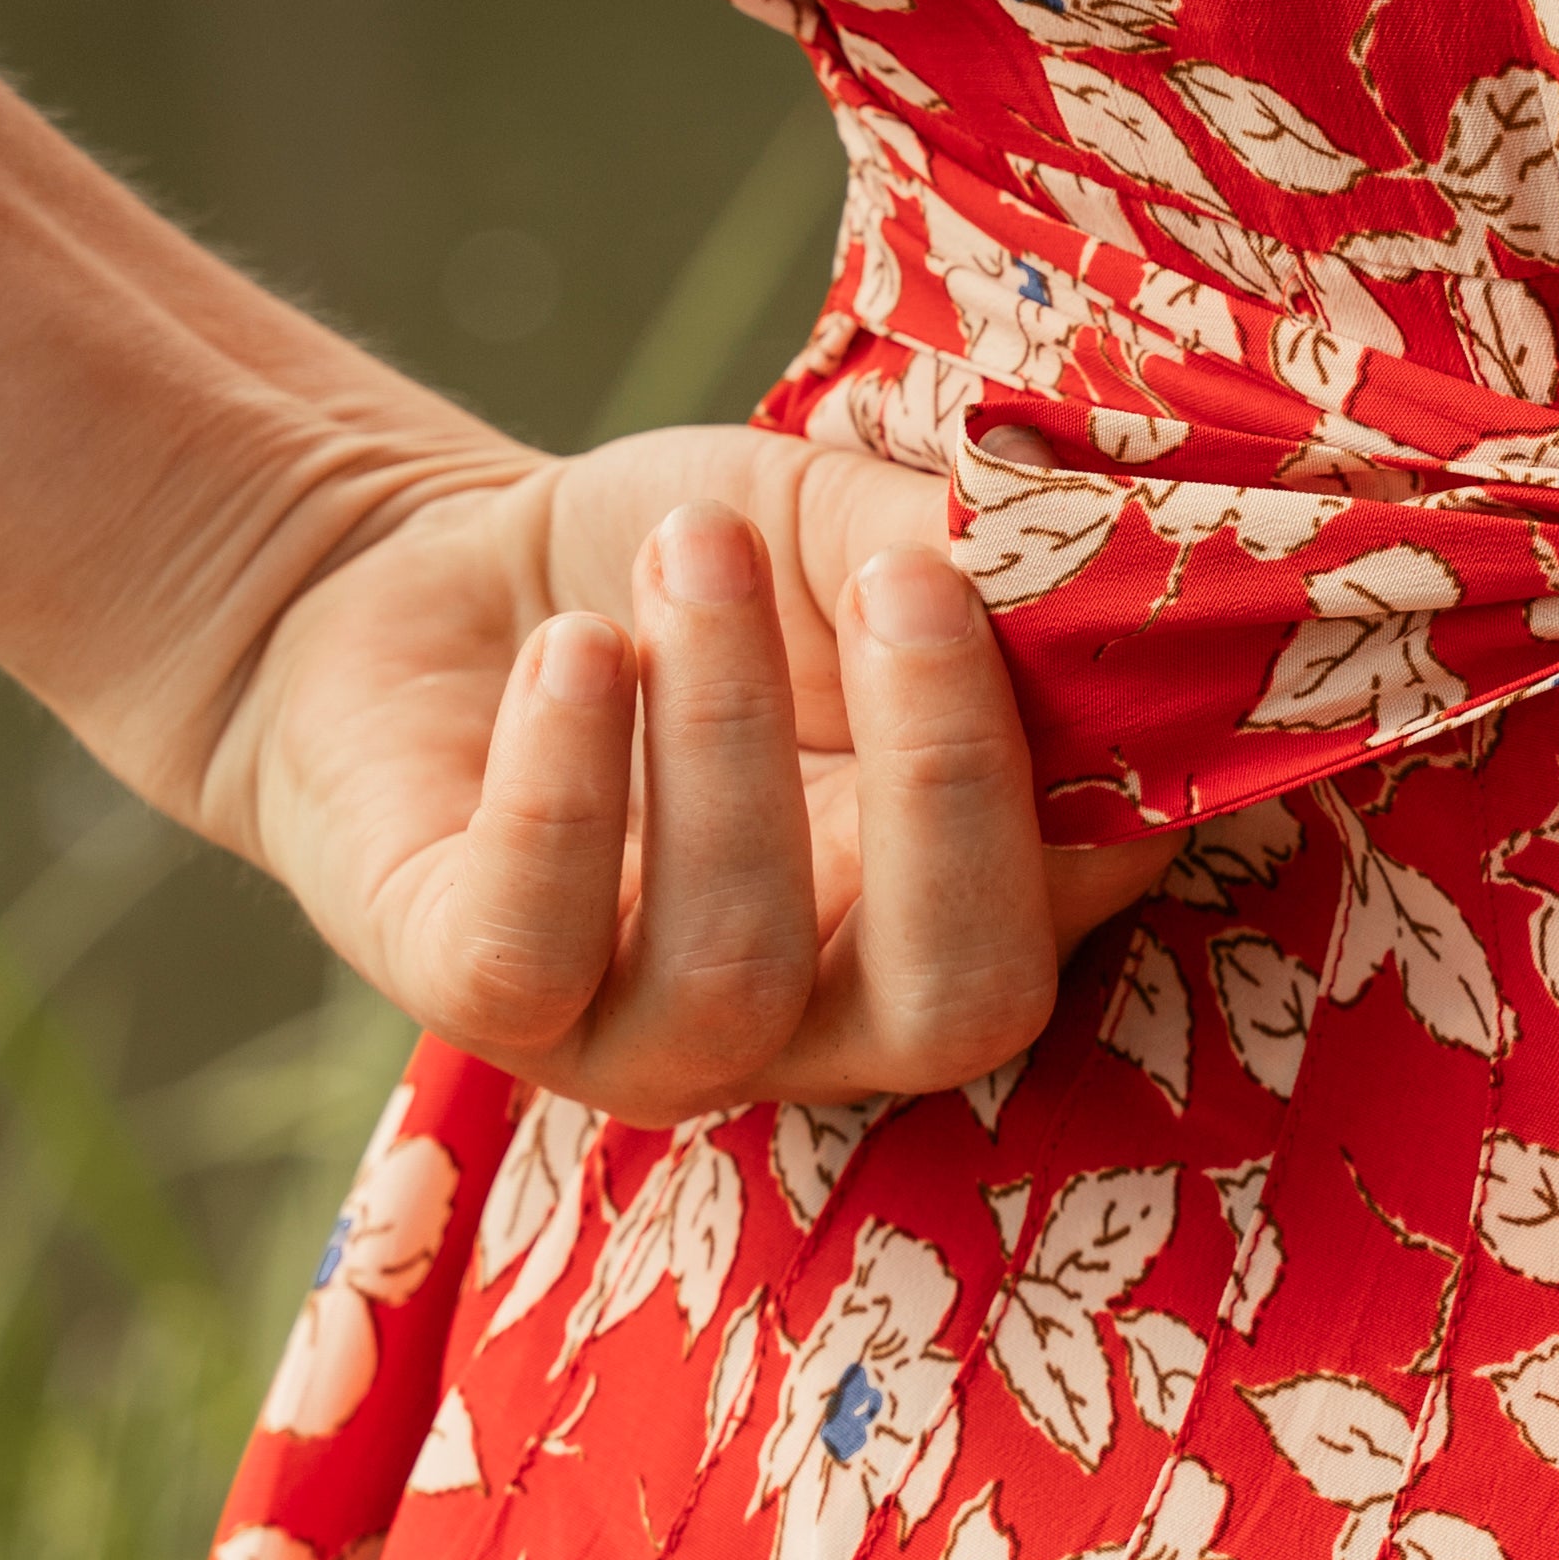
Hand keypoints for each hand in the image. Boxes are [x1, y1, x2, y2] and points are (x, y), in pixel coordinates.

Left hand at [183, 422, 1169, 1124]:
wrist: (440, 580)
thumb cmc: (679, 568)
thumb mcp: (839, 523)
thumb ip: (963, 543)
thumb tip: (1097, 534)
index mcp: (958, 902)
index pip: (1096, 889)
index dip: (1118, 760)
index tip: (1076, 574)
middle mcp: (827, 1016)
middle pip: (957, 1006)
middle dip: (950, 788)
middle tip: (907, 583)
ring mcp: (646, 1037)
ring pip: (731, 970)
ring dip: (727, 732)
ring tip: (695, 552)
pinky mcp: (475, 1003)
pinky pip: (530, 949)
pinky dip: (565, 783)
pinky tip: (573, 649)